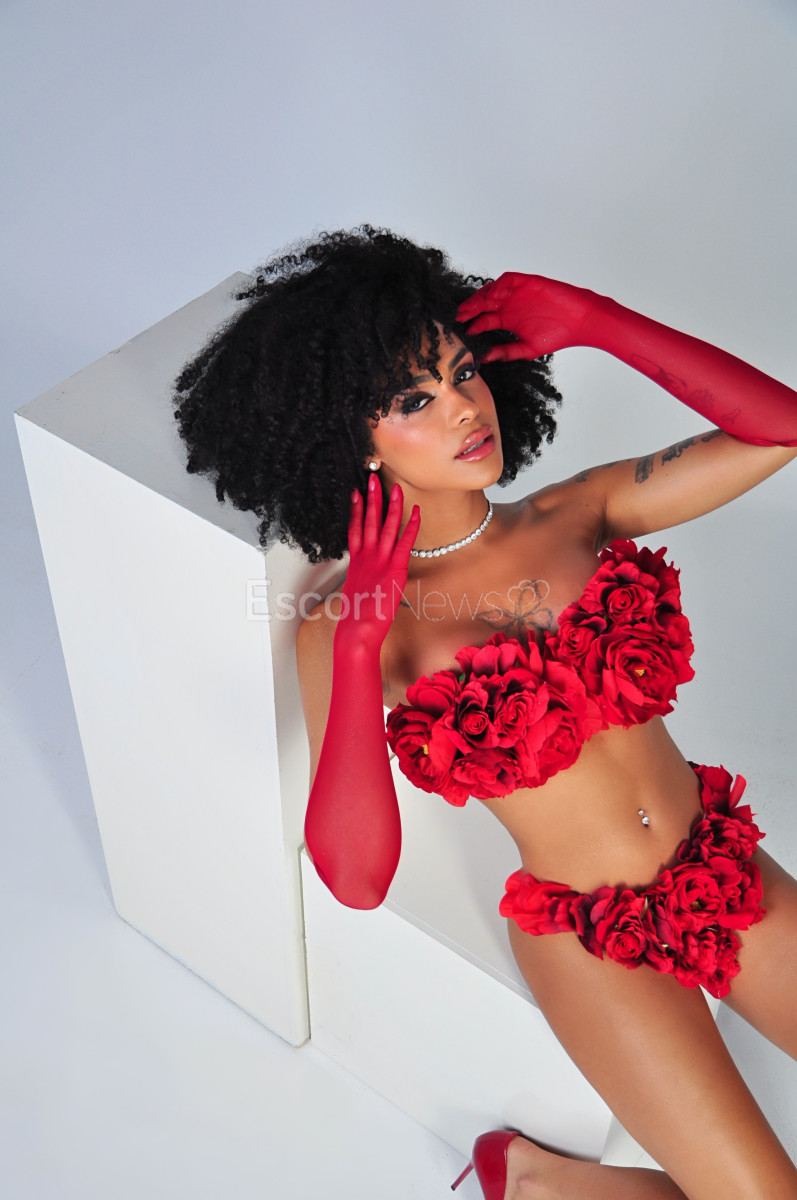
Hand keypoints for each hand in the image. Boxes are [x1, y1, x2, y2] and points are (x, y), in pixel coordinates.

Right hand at [338, 475, 419, 651]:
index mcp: (356, 561)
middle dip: (371, 498)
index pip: (354, 527)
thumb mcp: (356, 594)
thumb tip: (367, 579)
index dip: (355, 508)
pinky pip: (405, 542)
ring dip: (392, 505)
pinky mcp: (395, 569)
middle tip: (372, 477)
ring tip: (395, 486)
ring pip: (386, 526)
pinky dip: (411, 526)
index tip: (355, 492)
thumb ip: (362, 580)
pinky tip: (416, 511)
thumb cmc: (356, 618)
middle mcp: (366, 557)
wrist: (357, 631)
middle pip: (368, 520)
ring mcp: (380, 561)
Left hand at [457, 272, 605, 362]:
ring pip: (492, 290)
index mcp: (507, 321)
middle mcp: (509, 305)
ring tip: (471, 307)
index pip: (484, 321)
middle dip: (470, 310)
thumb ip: (505, 351)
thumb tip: (483, 357)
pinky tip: (492, 295)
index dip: (472, 326)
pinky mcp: (528, 282)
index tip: (461, 333)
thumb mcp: (526, 349)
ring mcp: (517, 293)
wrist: (579, 321)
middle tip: (458, 317)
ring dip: (480, 297)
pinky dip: (498, 285)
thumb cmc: (557, 335)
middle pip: (483, 304)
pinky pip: (508, 280)